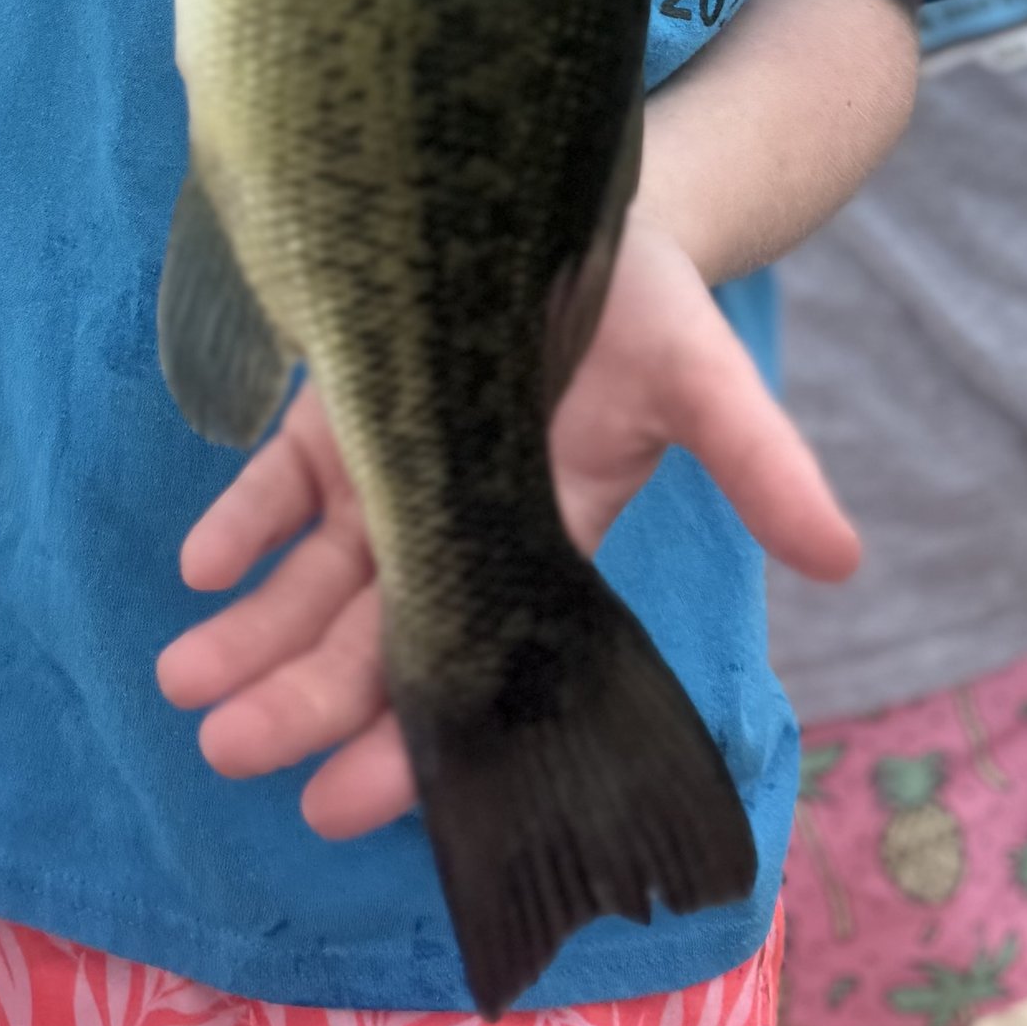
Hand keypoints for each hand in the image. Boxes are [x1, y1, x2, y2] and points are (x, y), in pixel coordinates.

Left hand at [154, 214, 859, 839]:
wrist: (597, 221)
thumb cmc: (659, 310)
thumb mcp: (713, 380)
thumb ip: (764, 466)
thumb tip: (845, 557)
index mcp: (542, 548)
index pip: (468, 666)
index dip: (405, 742)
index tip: (338, 805)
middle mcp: (455, 529)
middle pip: (368, 634)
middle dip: (299, 700)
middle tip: (225, 753)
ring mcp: (390, 470)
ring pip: (312, 574)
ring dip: (249, 630)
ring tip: (181, 682)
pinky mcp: (342, 410)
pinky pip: (280, 480)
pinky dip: (239, 521)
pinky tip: (198, 565)